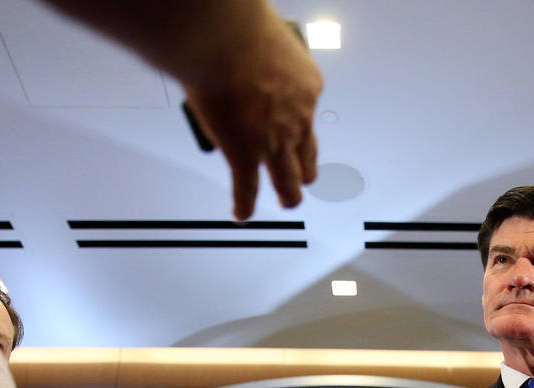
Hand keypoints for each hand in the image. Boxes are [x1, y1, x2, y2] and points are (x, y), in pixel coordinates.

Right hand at [183, 10, 322, 219]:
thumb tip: (244, 50)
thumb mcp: (267, 37)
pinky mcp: (245, 155)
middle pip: (309, 154)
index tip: (285, 117)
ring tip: (284, 201)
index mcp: (307, 87)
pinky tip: (242, 214)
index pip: (306, 111)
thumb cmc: (240, 26)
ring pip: (290, 181)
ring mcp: (274, 142)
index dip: (295, 118)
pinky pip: (247, 189)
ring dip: (288, 194)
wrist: (224, 37)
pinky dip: (245, 205)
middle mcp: (298, 119)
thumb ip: (262, 55)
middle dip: (305, 169)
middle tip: (300, 177)